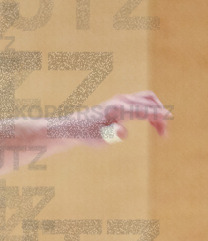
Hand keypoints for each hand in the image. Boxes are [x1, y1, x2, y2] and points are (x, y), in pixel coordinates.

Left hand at [57, 90, 171, 144]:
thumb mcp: (99, 139)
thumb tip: (123, 132)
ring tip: (161, 129)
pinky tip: (152, 122)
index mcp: (118, 108)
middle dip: (159, 116)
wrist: (75, 126)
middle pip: (148, 103)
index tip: (169, 118)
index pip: (142, 110)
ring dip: (157, 111)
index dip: (157, 114)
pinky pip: (142, 102)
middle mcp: (121, 100)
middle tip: (164, 135)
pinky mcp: (121, 102)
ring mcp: (121, 99)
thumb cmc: (86, 134)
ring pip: (147, 100)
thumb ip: (112, 135)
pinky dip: (150, 109)